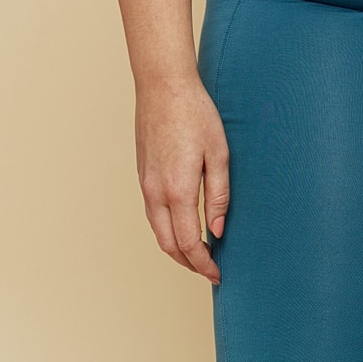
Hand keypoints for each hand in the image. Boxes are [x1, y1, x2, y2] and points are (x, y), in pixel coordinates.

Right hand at [135, 75, 229, 283]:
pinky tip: (181, 226)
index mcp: (177, 190)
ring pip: (157, 231)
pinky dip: (166, 230)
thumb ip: (219, 195)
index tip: (218, 274)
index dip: (203, 263)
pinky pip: (152, 214)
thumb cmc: (196, 114)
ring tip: (198, 254)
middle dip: (188, 263)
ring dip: (176, 249)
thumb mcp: (219, 153)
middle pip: (168, 245)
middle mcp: (156, 193)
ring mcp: (145, 184)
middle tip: (210, 270)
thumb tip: (218, 230)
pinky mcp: (143, 175)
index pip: (188, 243)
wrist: (164, 87)